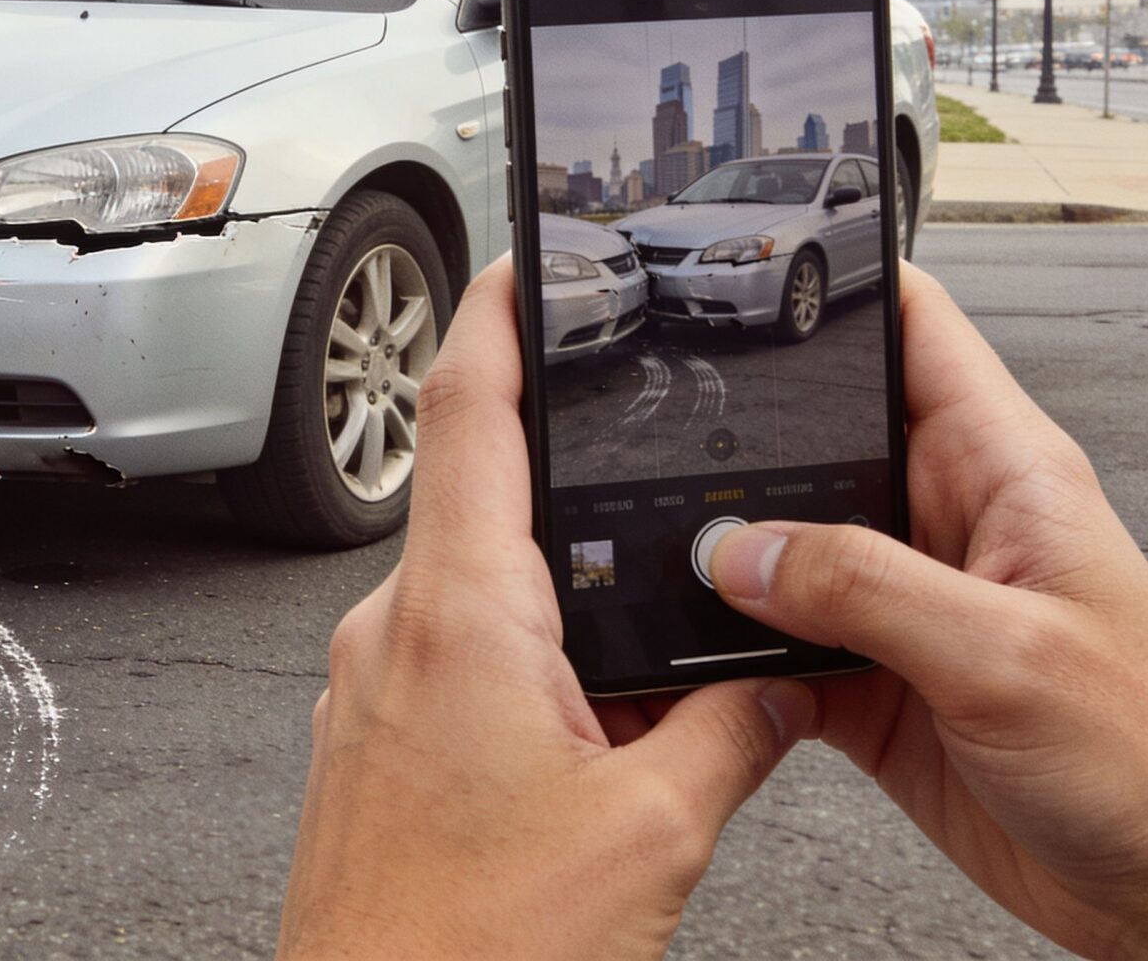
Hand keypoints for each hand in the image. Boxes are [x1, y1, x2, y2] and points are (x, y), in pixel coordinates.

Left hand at [278, 261, 814, 960]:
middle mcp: (391, 636)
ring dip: (553, 594)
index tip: (529, 257)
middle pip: (481, 497)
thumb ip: (732, 729)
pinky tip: (580, 736)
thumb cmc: (474, 956)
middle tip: (641, 459)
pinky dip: (521, 668)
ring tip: (639, 644)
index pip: (471, 408)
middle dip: (567, 480)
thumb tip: (782, 677)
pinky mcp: (366, 756)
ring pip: (472, 595)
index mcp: (458, 616)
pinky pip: (449, 668)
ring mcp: (365, 697)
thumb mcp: (657, 834)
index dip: (503, 313)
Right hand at [708, 262, 1147, 958]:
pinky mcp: (877, 682)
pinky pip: (780, 640)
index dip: (838, 283)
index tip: (743, 269)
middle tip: (650, 437)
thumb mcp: (1004, 655)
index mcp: (1005, 470)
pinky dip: (732, 648)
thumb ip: (864, 588)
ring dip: (727, 555)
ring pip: (785, 544)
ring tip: (658, 554)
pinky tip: (695, 653)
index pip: (914, 329)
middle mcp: (949, 521)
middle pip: (821, 435)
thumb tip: (739, 550)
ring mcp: (908, 603)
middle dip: (742, 434)